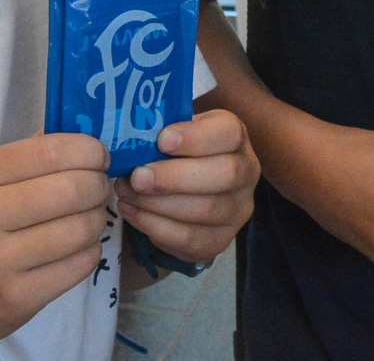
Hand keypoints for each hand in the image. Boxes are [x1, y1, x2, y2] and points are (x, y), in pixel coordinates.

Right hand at [0, 134, 111, 354]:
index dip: (89, 150)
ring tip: (88, 218)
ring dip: (97, 220)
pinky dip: (90, 251)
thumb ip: (27, 156)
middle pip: (73, 189)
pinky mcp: (17, 299)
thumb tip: (81, 133)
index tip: (98, 156)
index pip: (51, 151)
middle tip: (98, 188)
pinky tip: (78, 247)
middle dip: (98, 185)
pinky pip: (80, 265)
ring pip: (82, 229)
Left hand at [113, 108, 259, 264]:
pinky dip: (155, 226)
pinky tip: (132, 211)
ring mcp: (237, 210)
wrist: (187, 192)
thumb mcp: (175, 133)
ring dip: (158, 204)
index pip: (229, 133)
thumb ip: (159, 132)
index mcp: (235, 138)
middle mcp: (246, 173)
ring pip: (205, 210)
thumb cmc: (178, 154)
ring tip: (126, 193)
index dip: (196, 138)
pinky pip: (190, 238)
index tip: (162, 140)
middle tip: (137, 177)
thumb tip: (128, 136)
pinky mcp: (220, 241)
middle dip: (175, 177)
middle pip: (224, 175)